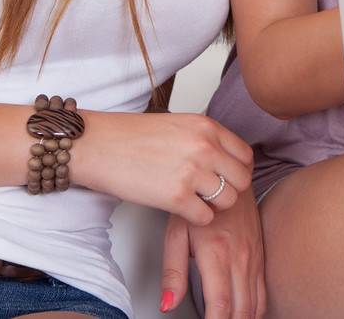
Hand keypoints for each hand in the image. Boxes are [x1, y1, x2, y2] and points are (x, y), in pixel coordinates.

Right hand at [74, 111, 253, 226]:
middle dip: (230, 190)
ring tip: (196, 201)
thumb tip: (224, 158)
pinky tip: (183, 210)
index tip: (226, 178)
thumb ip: (204, 139)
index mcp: (208, 127)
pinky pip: (206, 217)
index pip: (245, 155)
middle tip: (212, 194)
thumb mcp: (179, 125)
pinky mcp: (176, 197)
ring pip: (228, 200)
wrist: (97, 145)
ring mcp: (192, 172)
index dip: (237, 170)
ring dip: (214, 205)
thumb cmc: (131, 136)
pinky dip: (197, 218)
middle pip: (242, 179)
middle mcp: (205, 147)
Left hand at [161, 188, 266, 318]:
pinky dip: (255, 311)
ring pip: (255, 305)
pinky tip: (244, 316)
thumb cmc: (203, 203)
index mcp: (217, 254)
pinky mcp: (260, 258)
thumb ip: (172, 272)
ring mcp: (254, 259)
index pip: (220, 304)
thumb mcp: (177, 233)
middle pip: (241, 310)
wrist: (232, 179)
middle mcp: (240, 259)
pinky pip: (263, 293)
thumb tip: (167, 304)